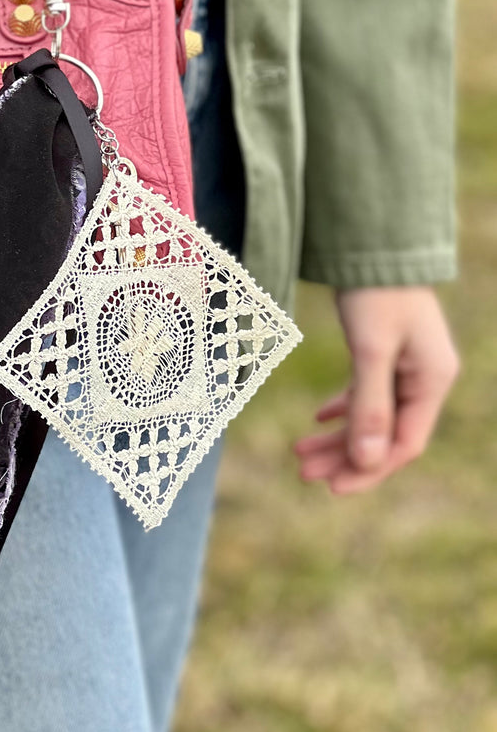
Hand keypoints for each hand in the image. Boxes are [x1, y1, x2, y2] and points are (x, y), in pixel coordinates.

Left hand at [294, 286, 458, 494]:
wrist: (375, 243)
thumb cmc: (376, 294)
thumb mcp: (371, 352)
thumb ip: (370, 407)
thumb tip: (367, 462)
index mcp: (432, 382)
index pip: (403, 445)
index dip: (368, 471)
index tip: (330, 488)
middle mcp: (425, 379)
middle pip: (385, 435)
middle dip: (345, 456)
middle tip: (303, 473)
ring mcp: (408, 366)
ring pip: (372, 416)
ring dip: (338, 436)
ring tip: (299, 452)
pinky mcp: (388, 353)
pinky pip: (367, 393)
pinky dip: (343, 408)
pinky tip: (317, 420)